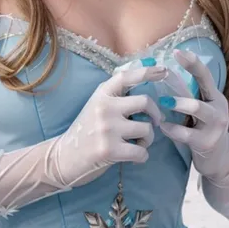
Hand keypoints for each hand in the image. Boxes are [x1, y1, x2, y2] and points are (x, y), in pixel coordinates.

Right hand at [52, 64, 166, 187]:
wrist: (64, 156)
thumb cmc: (86, 131)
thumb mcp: (97, 106)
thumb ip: (116, 97)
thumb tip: (145, 88)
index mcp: (102, 94)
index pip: (127, 77)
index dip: (147, 72)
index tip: (163, 71)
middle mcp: (104, 107)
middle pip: (144, 102)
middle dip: (156, 113)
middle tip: (155, 122)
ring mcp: (107, 128)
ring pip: (147, 129)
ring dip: (148, 139)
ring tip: (138, 143)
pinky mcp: (109, 150)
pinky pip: (142, 152)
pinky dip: (143, 156)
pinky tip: (134, 156)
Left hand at [157, 48, 228, 161]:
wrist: (223, 160)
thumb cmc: (203, 130)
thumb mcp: (201, 110)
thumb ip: (187, 94)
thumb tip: (163, 74)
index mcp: (215, 97)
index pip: (205, 74)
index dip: (192, 61)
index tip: (176, 51)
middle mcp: (218, 108)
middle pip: (205, 85)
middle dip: (187, 74)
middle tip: (165, 71)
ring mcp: (215, 125)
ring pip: (197, 107)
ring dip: (178, 102)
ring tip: (162, 101)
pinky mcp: (206, 143)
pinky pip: (186, 133)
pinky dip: (172, 128)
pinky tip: (161, 126)